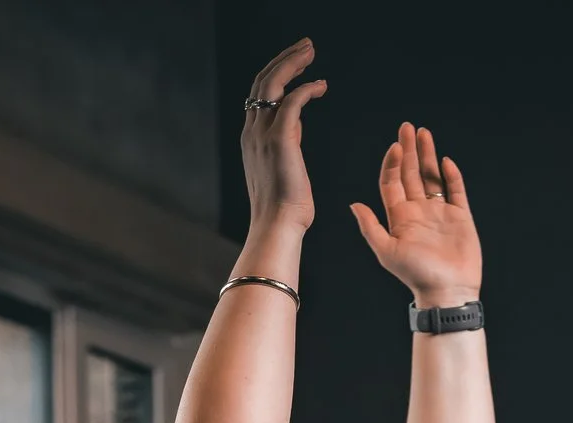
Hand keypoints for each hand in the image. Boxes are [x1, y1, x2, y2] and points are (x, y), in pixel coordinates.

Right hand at [239, 42, 326, 232]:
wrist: (277, 226)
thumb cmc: (285, 207)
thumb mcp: (282, 167)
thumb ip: (286, 142)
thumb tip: (296, 127)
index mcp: (251, 137)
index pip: (259, 94)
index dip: (276, 73)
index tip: (296, 62)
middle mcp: (253, 130)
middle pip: (264, 81)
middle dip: (285, 59)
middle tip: (306, 47)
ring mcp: (263, 134)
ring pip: (274, 83)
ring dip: (293, 63)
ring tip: (310, 52)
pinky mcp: (280, 139)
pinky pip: (293, 101)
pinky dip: (306, 88)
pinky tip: (321, 86)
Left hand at [351, 123, 481, 306]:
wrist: (447, 291)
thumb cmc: (415, 275)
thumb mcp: (386, 251)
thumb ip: (370, 227)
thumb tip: (353, 204)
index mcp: (400, 218)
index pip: (392, 183)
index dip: (392, 164)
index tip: (395, 147)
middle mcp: (418, 211)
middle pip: (412, 174)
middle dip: (409, 150)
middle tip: (406, 127)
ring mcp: (439, 213)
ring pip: (432, 177)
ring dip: (428, 155)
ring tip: (424, 133)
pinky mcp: (460, 217)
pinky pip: (455, 190)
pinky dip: (452, 175)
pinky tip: (445, 161)